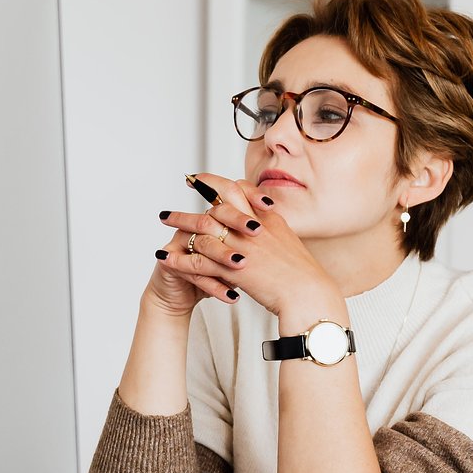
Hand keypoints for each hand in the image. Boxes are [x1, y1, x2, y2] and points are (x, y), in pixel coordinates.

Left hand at [154, 173, 339, 316]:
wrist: (308, 294)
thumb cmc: (302, 276)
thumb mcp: (287, 242)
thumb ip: (271, 229)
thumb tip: (262, 222)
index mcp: (267, 218)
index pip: (239, 189)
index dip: (217, 181)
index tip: (201, 178)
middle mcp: (253, 227)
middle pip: (217, 202)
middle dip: (194, 194)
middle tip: (185, 182)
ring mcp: (242, 246)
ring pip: (203, 228)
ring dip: (180, 222)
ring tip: (164, 219)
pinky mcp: (233, 268)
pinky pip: (198, 261)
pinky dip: (179, 258)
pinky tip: (165, 258)